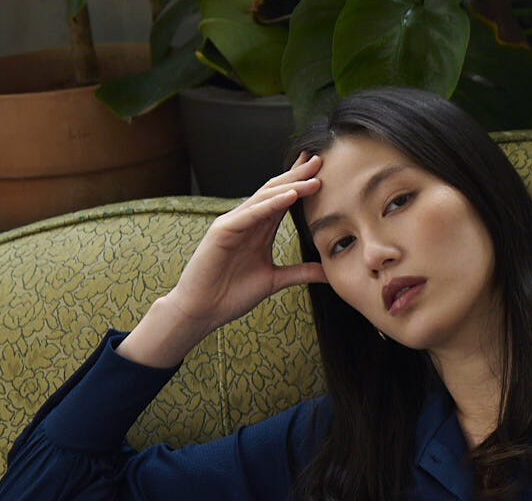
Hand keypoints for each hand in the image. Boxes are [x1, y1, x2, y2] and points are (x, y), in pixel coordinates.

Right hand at [119, 154, 329, 368]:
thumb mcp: (275, 281)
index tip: (323, 172)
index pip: (283, 200)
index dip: (301, 184)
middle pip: (275, 191)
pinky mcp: (223, 231)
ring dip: (290, 186)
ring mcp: (233, 223)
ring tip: (313, 177)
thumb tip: (329, 272)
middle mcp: (246, 221)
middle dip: (297, 175)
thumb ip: (300, 273)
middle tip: (320, 160)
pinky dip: (271, 204)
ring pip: (265, 198)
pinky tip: (290, 195)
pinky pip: (251, 214)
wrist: (203, 309)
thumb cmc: (232, 294)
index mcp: (258, 230)